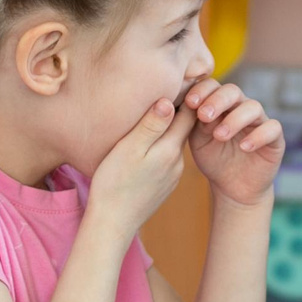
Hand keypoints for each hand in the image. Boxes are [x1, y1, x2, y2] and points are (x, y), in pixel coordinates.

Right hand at [89, 98, 195, 236]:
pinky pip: (167, 159)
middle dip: (181, 110)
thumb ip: (150, 125)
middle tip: (173, 87)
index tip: (182, 77)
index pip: (189, 114)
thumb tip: (170, 100)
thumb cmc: (114, 183)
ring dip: (169, 130)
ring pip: (174, 144)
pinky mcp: (164, 186)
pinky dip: (161, 147)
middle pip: (184, 128)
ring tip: (157, 112)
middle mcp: (178, 162)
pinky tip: (149, 145)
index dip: (188, 95)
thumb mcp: (129, 149)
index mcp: (170, 149)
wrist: (113, 224)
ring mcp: (173, 176)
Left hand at [183, 76, 283, 205]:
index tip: (189, 103)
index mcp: (221, 104)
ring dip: (235, 119)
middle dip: (218, 100)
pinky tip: (244, 147)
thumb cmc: (213, 159)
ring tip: (220, 136)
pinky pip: (272, 128)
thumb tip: (184, 103)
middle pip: (233, 91)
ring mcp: (260, 121)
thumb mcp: (197, 139)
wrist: (232, 187)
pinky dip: (258, 136)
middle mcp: (241, 108)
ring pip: (253, 107)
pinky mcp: (275, 138)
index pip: (213, 86)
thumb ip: (193, 121)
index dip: (202, 90)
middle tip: (204, 116)